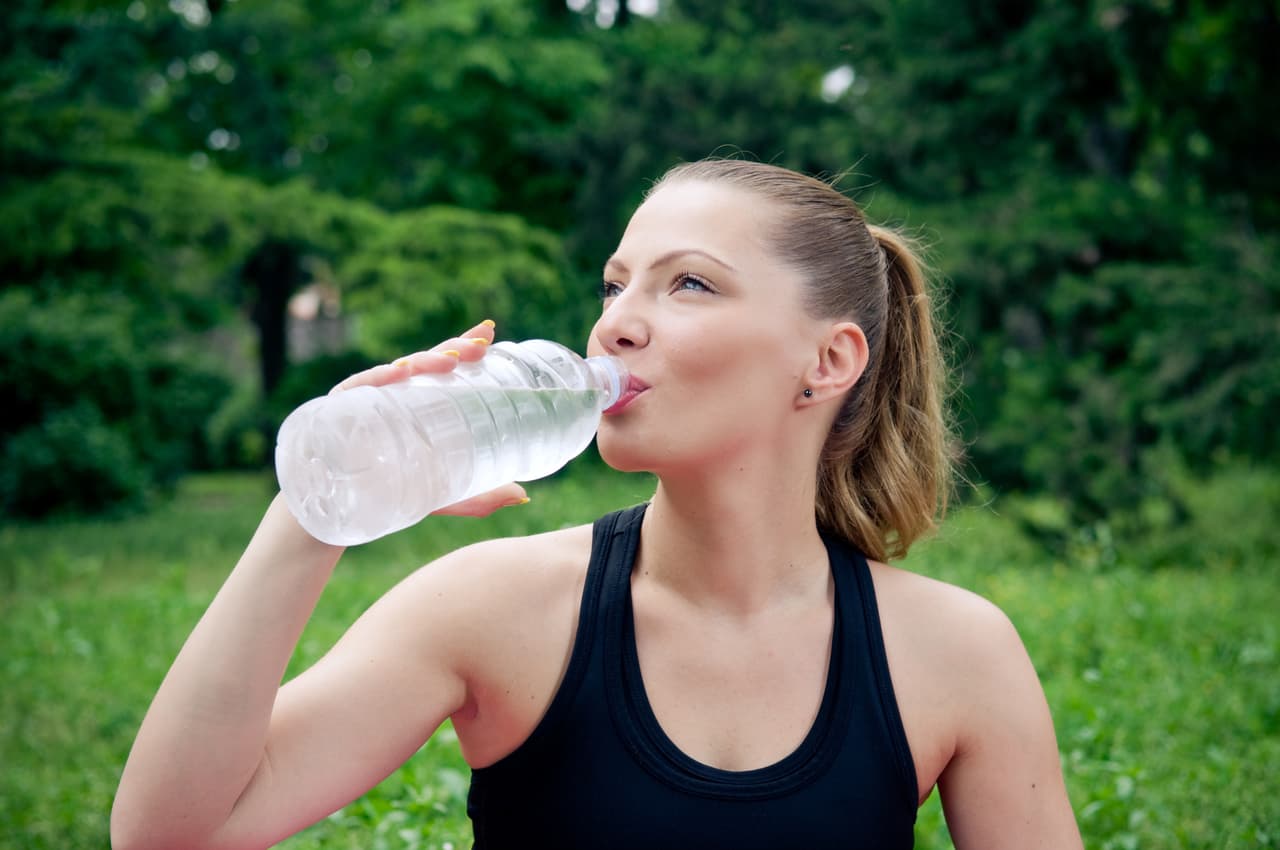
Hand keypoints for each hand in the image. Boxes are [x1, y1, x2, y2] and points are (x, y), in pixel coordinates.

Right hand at [328, 320, 529, 517]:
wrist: (329, 517)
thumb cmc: (386, 494)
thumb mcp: (440, 496)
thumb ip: (479, 496)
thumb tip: (523, 495)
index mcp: (412, 405)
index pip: (440, 369)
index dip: (462, 346)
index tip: (489, 332)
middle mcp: (389, 396)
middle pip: (422, 364)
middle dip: (452, 350)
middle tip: (480, 347)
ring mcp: (362, 403)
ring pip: (394, 372)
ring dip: (423, 362)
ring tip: (452, 360)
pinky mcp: (334, 415)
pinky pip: (356, 391)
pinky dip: (376, 380)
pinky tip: (398, 374)